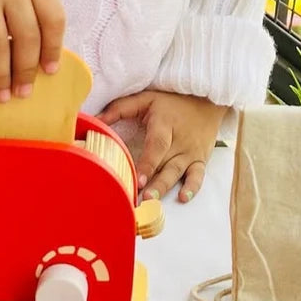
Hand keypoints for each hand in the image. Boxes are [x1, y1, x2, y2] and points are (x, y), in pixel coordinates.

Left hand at [98, 91, 227, 202]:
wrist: (205, 100)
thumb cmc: (170, 102)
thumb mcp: (145, 99)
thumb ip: (120, 109)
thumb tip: (95, 121)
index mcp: (165, 124)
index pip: (157, 145)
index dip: (148, 162)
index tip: (138, 178)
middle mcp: (179, 140)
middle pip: (166, 163)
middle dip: (154, 182)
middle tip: (142, 198)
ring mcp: (191, 152)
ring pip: (178, 172)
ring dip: (166, 187)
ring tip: (153, 201)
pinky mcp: (200, 159)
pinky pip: (198, 175)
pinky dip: (193, 187)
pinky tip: (184, 198)